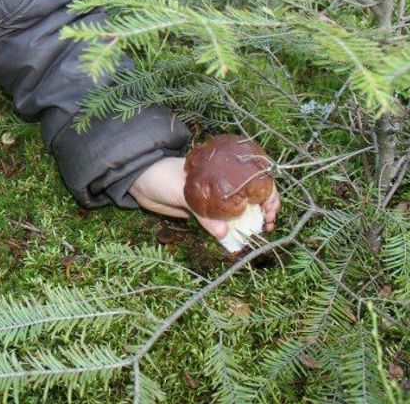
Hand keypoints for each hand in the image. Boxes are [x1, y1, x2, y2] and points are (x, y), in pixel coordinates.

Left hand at [128, 155, 279, 238]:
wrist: (139, 181)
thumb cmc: (161, 175)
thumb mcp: (182, 191)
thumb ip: (202, 213)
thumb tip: (223, 233)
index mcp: (222, 169)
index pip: (255, 178)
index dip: (268, 194)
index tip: (270, 211)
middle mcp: (222, 182)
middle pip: (251, 196)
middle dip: (264, 211)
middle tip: (266, 227)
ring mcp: (214, 197)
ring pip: (238, 211)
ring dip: (249, 224)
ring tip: (255, 235)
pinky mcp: (203, 211)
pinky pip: (222, 222)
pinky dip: (231, 231)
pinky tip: (236, 240)